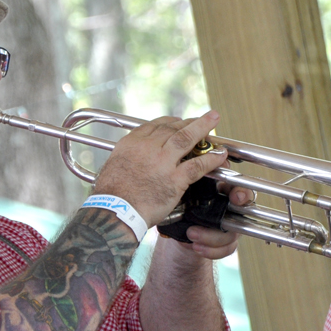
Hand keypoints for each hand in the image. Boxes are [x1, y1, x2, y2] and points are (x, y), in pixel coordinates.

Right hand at [91, 112, 227, 226]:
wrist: (114, 211)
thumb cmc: (110, 196)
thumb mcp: (113, 167)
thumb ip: (127, 159)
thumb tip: (132, 161)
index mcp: (131, 144)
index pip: (154, 125)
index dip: (169, 122)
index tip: (177, 121)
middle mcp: (147, 147)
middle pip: (172, 128)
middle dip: (188, 122)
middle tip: (200, 119)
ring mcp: (162, 162)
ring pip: (186, 138)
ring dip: (202, 127)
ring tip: (213, 120)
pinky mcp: (174, 179)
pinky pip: (197, 165)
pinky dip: (211, 159)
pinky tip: (220, 155)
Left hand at [179, 186, 253, 259]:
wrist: (176, 228)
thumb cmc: (180, 205)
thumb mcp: (184, 193)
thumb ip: (192, 184)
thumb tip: (193, 174)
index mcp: (222, 189)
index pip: (240, 187)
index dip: (242, 193)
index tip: (235, 198)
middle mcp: (230, 207)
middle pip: (243, 212)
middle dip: (232, 221)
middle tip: (219, 221)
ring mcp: (231, 225)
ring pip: (232, 233)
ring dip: (211, 237)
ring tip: (191, 234)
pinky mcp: (226, 242)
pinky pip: (228, 248)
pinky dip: (212, 250)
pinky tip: (197, 247)